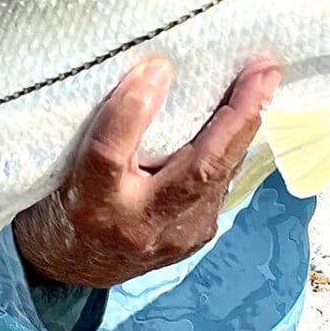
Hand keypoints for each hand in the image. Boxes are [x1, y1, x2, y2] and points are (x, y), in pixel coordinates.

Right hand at [12, 57, 280, 288]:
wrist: (73, 265)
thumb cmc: (66, 197)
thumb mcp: (65, 160)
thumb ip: (102, 124)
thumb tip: (155, 69)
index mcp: (90, 202)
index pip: (109, 155)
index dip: (132, 109)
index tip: (158, 65)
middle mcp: (136, 226)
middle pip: (196, 170)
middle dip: (236, 118)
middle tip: (263, 69)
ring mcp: (174, 238)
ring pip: (219, 176)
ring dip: (247, 126)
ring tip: (264, 78)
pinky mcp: (195, 237)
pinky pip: (220, 183)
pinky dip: (234, 146)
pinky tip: (248, 113)